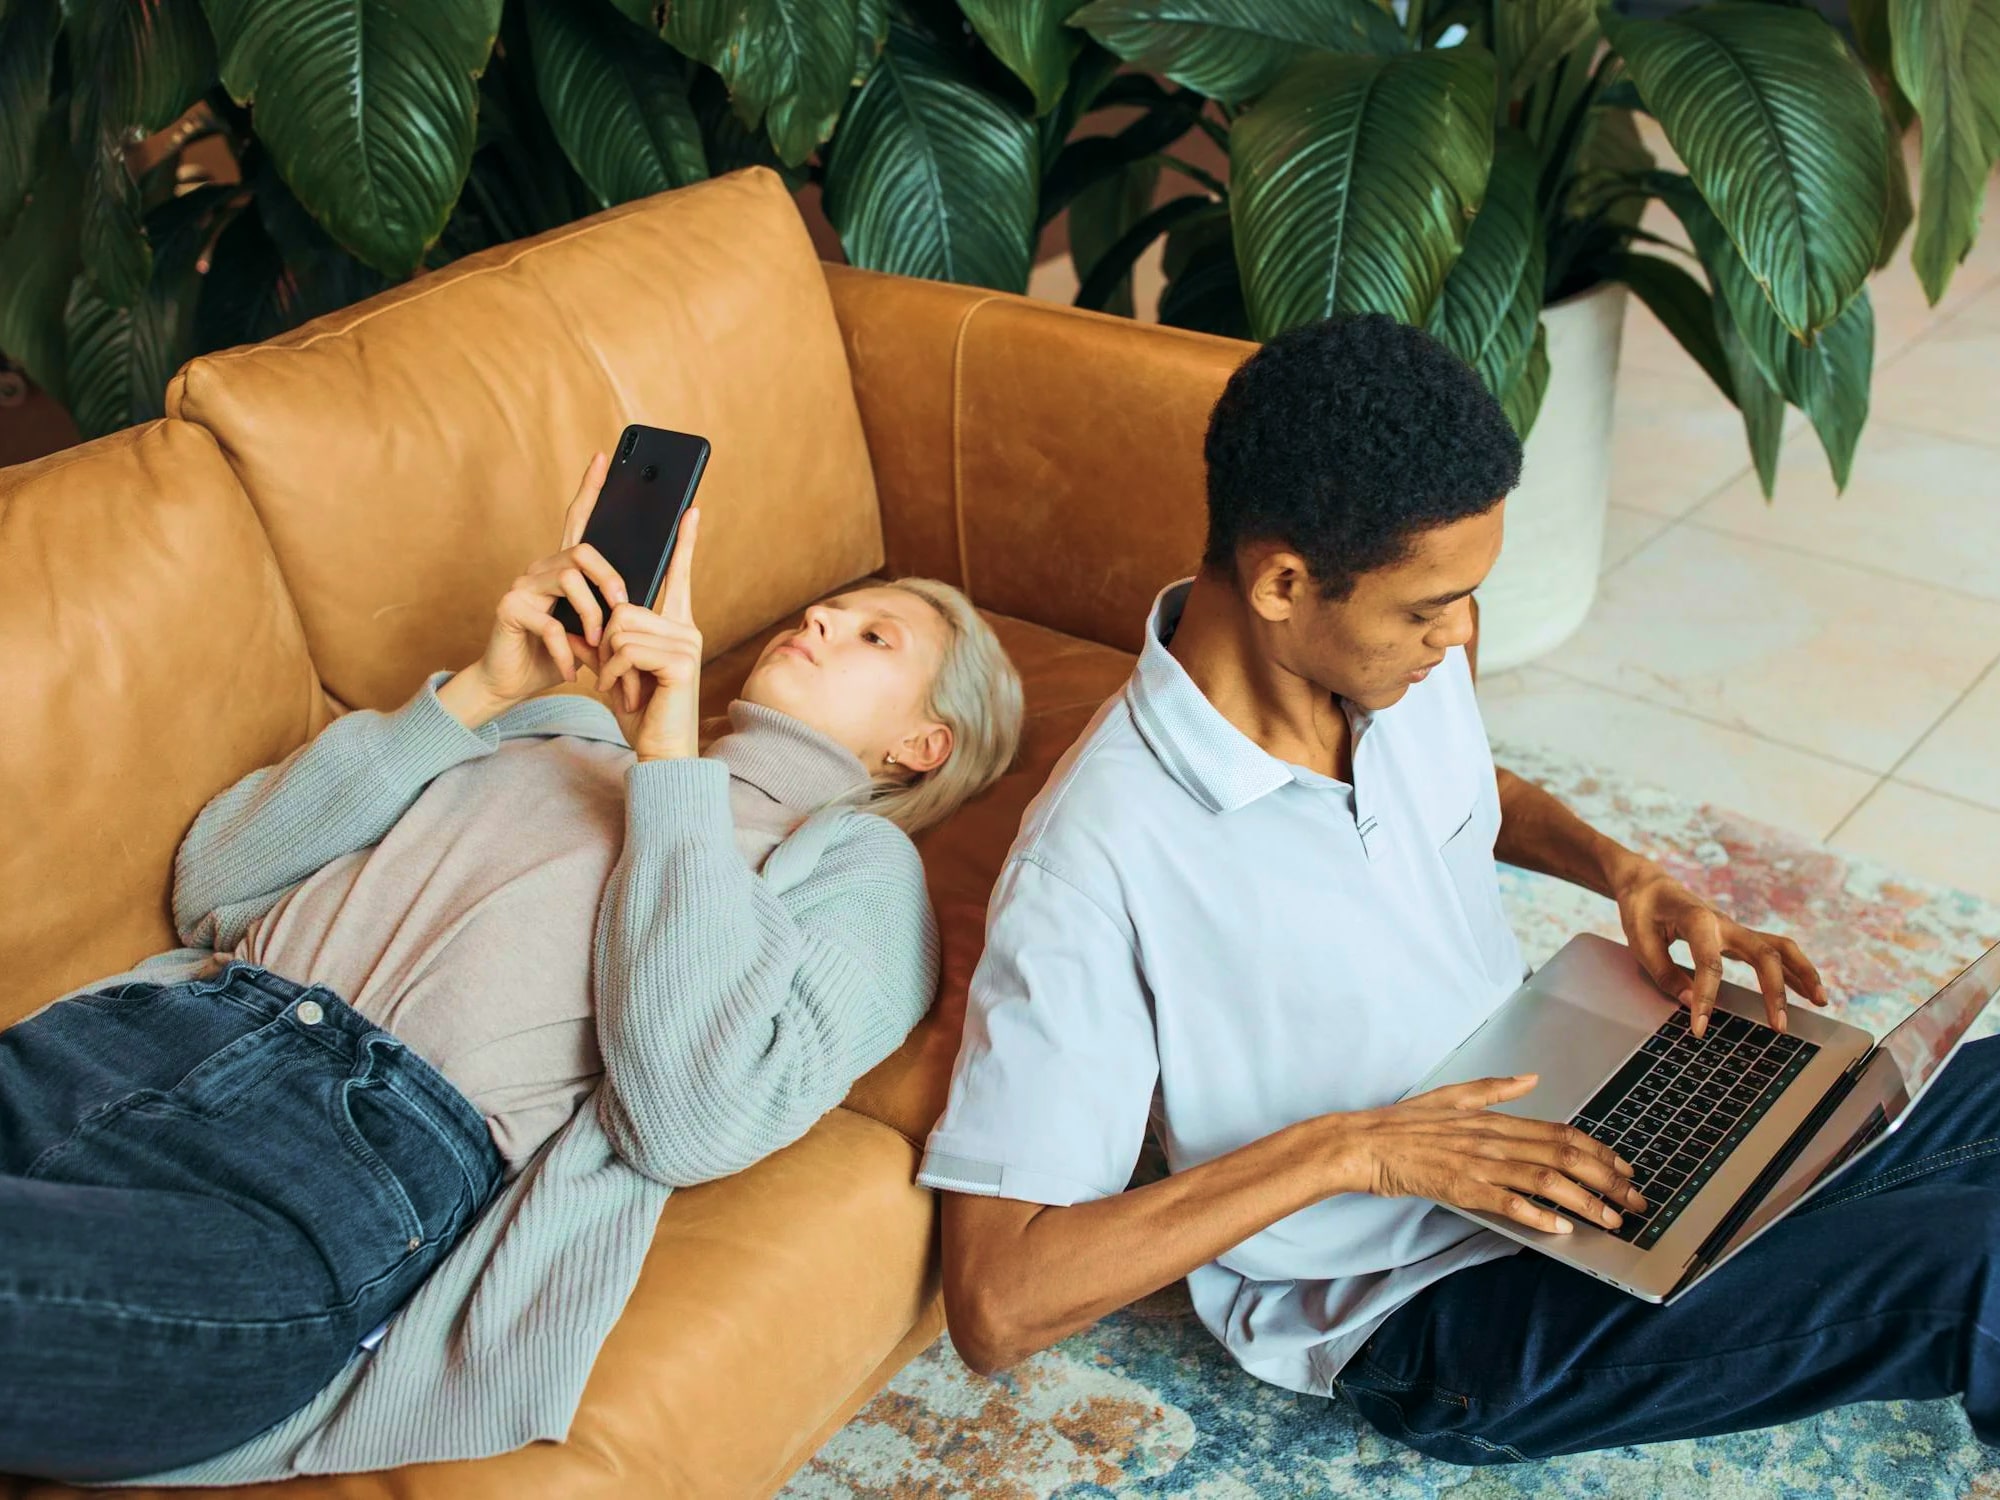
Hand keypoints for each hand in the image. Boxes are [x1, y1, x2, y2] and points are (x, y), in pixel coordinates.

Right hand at [464, 453, 630, 705]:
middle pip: (583, 551)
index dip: (590, 488)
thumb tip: (639, 601)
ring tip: (596, 646)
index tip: (605, 457)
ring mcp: (522, 584)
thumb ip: (608, 610)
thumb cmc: (557, 655)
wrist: (513, 683)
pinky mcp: (509, 607)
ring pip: (570, 580)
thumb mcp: (593, 631)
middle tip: (624, 609)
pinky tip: (570, 668)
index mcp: (563, 568)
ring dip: (592, 617)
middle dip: (611, 580)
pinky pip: (551, 622)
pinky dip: (566, 651)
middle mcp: (540, 568)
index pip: (578, 520)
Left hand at [595, 508, 702, 760]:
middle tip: (613, 675)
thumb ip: (605, 640)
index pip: (678, 575)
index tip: (689, 510)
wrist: (660, 751)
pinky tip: (623, 694)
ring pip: (621, 626)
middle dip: (605, 641)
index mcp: (675, 626)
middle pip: (625, 606)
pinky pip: (627, 648)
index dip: (683, 543)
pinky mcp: (680, 660)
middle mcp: (686, 629)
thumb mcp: (616, 669)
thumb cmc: (641, 714)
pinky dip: (614, 673)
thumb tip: (586, 619)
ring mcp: (687, 643)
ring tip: (620, 687)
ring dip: (608, 661)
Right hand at [1337, 1075, 1646, 1235]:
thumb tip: (1530, 1079)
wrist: (1364, 1143)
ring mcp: (1479, 1164)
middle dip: (1607, 1180)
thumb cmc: (1404, 1124)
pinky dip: (1537, 1215)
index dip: (1600, 1151)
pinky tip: (1560, 1228)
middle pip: (1563, 1155)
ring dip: (1584, 1201)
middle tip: (1635, 1200)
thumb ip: (1495, 1090)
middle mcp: (1493, 1140)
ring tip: (1612, 1219)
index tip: (1625, 1168)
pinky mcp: (1461, 1188)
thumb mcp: (1452, 1096)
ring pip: (1544, 1179)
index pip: (1561, 1132)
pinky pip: (1506, 1202)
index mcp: (1494, 1120)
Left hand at [1613, 860, 1827, 1036]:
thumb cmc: (1641, 910)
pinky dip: (1794, 970)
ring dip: (1802, 974)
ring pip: (1779, 948)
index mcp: (1697, 920)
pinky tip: (1809, 991)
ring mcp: (1735, 929)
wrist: (1647, 884)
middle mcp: (1724, 923)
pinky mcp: (1737, 937)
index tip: (1700, 1028)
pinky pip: (1774, 952)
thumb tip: (1691, 1003)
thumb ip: (1664, 972)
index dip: (1706, 998)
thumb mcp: (1639, 940)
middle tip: (1779, 1026)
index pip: (1710, 964)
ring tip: (1821, 1002)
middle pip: (1763, 953)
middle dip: (1775, 990)